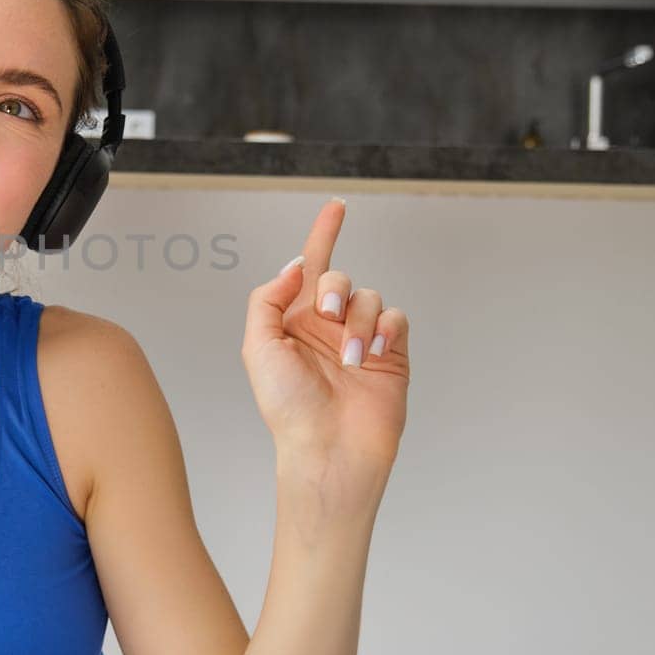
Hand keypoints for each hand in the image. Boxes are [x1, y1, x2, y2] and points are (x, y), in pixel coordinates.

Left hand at [241, 198, 410, 508]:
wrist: (327, 448)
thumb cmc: (287, 406)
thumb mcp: (259, 346)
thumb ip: (269, 297)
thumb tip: (297, 265)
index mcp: (295, 321)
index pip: (311, 267)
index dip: (323, 234)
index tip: (336, 206)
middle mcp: (329, 327)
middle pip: (340, 278)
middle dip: (336, 288)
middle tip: (328, 314)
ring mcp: (361, 339)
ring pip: (370, 297)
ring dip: (360, 322)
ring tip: (351, 358)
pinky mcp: (392, 355)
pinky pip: (396, 319)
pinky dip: (386, 331)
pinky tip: (374, 356)